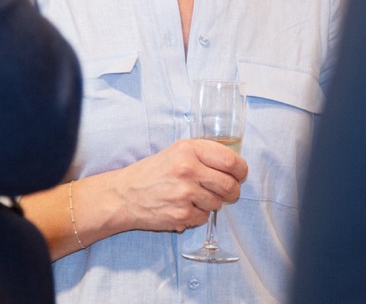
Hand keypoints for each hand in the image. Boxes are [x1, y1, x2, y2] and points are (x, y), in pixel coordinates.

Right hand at [106, 138, 248, 233]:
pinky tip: (185, 207)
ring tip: (196, 197)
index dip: (241, 170)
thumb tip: (235, 165)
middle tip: (227, 192)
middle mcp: (187, 169)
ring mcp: (184, 193)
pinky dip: (199, 215)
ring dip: (213, 203)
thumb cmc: (153, 172)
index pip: (231, 161)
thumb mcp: (177, 151)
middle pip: (229, 184)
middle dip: (232, 191)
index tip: (239, 174)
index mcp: (189, 149)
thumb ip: (204, 154)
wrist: (125, 194)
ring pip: (218, 203)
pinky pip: (204, 217)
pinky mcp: (181, 214)